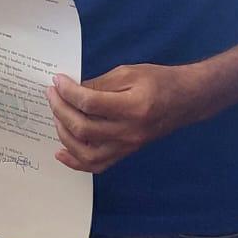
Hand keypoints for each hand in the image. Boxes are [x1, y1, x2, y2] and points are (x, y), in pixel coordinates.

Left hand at [44, 64, 200, 172]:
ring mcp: (127, 146)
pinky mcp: (126, 152)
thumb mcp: (129, 72)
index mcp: (133, 107)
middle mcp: (129, 132)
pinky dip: (76, 161)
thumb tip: (72, 91)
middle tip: (51, 94)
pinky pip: (97, 165)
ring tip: (56, 116)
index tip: (57, 80)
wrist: (186, 100)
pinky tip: (61, 150)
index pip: (90, 103)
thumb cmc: (160, 80)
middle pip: (84, 128)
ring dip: (64, 135)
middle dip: (60, 110)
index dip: (68, 92)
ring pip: (86, 153)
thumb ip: (100, 84)